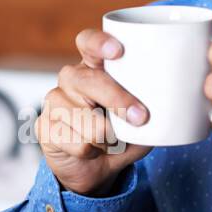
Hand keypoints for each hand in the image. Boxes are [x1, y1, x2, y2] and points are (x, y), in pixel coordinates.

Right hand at [36, 29, 152, 195]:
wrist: (93, 170)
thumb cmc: (120, 137)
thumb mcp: (143, 123)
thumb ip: (153, 113)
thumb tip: (167, 111)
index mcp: (95, 66)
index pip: (88, 42)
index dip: (100, 43)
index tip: (118, 52)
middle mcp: (71, 78)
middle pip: (90, 81)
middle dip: (118, 100)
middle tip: (140, 117)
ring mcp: (54, 100)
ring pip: (86, 119)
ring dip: (107, 138)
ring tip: (111, 141)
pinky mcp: (44, 126)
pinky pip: (77, 142)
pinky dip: (93, 152)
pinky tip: (92, 151)